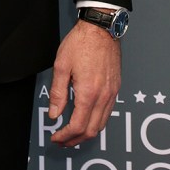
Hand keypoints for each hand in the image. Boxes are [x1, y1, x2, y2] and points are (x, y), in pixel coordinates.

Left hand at [48, 18, 120, 146]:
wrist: (101, 28)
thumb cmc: (81, 42)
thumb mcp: (62, 65)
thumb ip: (58, 92)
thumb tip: (54, 114)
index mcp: (88, 92)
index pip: (77, 126)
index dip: (65, 136)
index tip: (55, 137)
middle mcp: (103, 96)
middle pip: (91, 130)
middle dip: (75, 140)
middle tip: (61, 140)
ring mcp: (112, 93)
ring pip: (101, 124)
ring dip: (86, 134)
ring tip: (72, 133)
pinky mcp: (116, 88)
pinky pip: (107, 113)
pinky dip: (96, 122)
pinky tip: (86, 119)